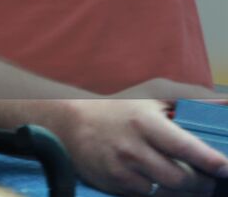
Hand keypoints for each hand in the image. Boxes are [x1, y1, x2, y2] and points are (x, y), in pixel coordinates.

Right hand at [52, 97, 227, 196]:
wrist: (70, 122)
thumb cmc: (117, 107)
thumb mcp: (151, 95)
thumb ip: (188, 99)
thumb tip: (224, 104)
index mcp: (144, 122)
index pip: (185, 147)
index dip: (210, 161)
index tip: (225, 168)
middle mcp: (132, 148)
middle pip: (180, 179)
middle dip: (202, 183)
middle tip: (209, 180)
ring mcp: (121, 169)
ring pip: (166, 193)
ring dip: (183, 191)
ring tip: (189, 183)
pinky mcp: (113, 184)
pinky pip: (146, 196)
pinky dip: (158, 192)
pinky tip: (159, 181)